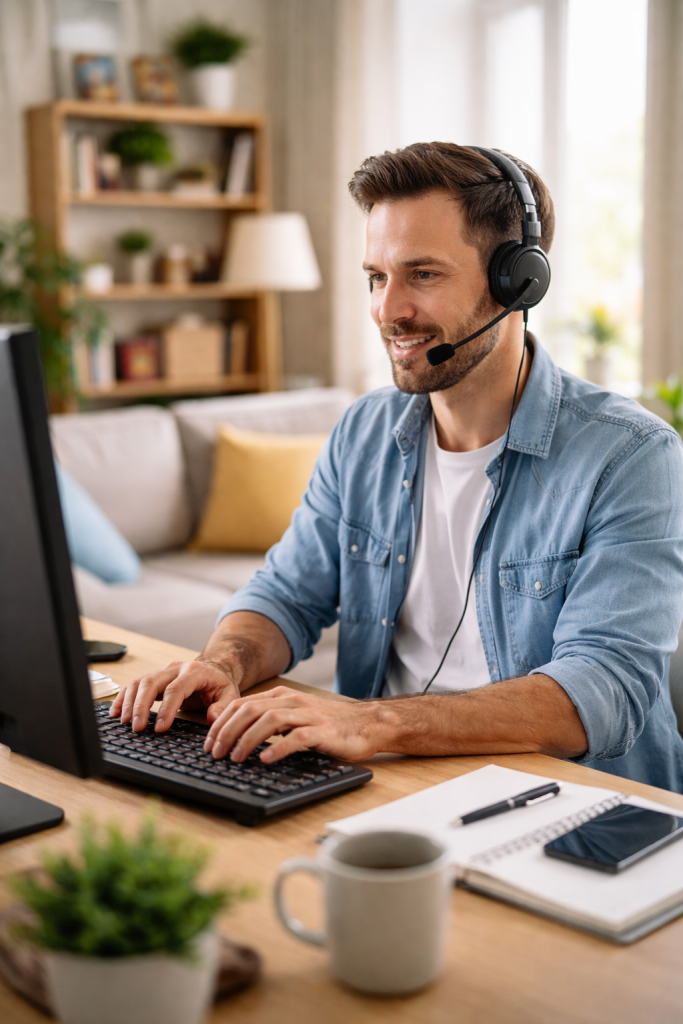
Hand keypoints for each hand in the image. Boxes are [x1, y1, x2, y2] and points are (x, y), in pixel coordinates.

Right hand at [109, 659, 240, 732]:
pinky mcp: (153, 677)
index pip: (176, 689)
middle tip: (137, 727)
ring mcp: (162, 671)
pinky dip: (122, 697)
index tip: (160, 728)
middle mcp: (175, 668)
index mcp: (194, 671)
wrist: (214, 668)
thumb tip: (213, 718)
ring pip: (139, 682)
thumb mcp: (230, 695)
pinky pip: (134, 684)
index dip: (167, 709)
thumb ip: (223, 707)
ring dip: (129, 702)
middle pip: (152, 683)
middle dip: (141, 706)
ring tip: (124, 723)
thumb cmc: (219, 684)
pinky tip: (115, 712)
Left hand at [203, 686, 386, 763]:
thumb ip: (268, 720)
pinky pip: (297, 737)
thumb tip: (235, 734)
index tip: (208, 742)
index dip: (220, 723)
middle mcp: (292, 701)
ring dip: (247, 739)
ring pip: (269, 720)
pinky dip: (278, 748)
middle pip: (250, 710)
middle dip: (227, 731)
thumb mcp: (294, 717)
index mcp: (282, 696)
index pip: (241, 704)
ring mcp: (308, 715)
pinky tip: (265, 760)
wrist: (366, 724)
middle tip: (215, 753)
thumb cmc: (328, 725)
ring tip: (235, 758)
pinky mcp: (323, 731)